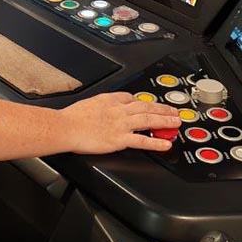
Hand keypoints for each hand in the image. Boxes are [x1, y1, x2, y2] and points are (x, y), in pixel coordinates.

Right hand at [58, 93, 184, 153]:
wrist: (66, 127)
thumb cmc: (72, 118)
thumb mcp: (89, 102)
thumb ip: (101, 104)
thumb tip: (104, 107)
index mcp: (111, 100)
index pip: (132, 98)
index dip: (144, 102)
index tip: (152, 105)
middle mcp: (119, 110)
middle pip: (146, 107)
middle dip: (162, 109)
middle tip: (175, 112)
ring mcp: (121, 125)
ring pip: (148, 120)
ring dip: (165, 121)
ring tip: (176, 123)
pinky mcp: (119, 139)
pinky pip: (142, 141)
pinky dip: (156, 142)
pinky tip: (165, 144)